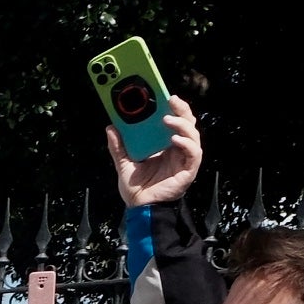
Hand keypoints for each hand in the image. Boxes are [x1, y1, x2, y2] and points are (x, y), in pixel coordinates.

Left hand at [107, 91, 203, 208]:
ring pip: (193, 134)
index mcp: (165, 144)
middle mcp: (177, 148)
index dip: (172, 107)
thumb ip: (118, 147)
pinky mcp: (189, 169)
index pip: (173, 120)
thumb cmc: (136, 187)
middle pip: (187, 122)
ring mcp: (184, 158)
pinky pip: (193, 152)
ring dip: (182, 124)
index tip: (164, 95)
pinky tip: (175, 140)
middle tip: (171, 99)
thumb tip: (110, 127)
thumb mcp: (123, 164)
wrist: (140, 208)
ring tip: (167, 119)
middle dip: (181, 109)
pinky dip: (186, 143)